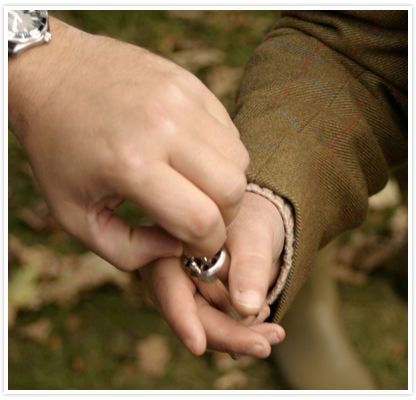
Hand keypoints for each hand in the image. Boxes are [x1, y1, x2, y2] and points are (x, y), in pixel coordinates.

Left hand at [8, 17, 248, 270]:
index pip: (201, 220)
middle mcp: (164, 127)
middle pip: (232, 190)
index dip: (206, 245)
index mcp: (130, 165)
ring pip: (239, 159)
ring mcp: (181, 99)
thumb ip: (129, 251)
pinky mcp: (189, 84)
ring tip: (195, 186)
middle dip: (223, 217)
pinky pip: (228, 130)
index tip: (193, 245)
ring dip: (225, 184)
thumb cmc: (61, 152)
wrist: (53, 76)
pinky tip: (190, 156)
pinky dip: (219, 154)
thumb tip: (178, 247)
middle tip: (199, 218)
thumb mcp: (76, 217)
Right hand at [140, 192, 285, 356]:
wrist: (258, 224)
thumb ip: (249, 267)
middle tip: (264, 346)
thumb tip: (246, 308)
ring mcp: (186, 290)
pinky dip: (242, 329)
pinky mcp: (203, 302)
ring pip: (205, 325)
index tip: (197, 345)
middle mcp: (171, 273)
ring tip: (274, 332)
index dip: (181, 317)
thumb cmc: (251, 220)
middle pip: (189, 314)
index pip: (170, 287)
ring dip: (239, 335)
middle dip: (226, 334)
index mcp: (169, 247)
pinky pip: (219, 324)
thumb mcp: (254, 236)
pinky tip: (264, 319)